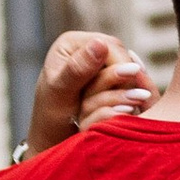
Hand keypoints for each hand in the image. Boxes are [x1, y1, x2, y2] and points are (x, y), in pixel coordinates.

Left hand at [23, 31, 154, 155]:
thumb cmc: (51, 117)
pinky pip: (126, 79)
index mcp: (70, 43)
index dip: (122, 67)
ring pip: (127, 68)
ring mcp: (95, 61)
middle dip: (125, 80)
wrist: (53, 135)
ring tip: (121, 108)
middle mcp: (84, 47)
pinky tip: (122, 106)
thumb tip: (100, 44)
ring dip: (127, 88)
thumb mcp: (62, 92)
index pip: (109, 45)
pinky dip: (127, 93)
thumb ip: (79, 69)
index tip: (125, 93)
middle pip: (121, 55)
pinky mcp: (104, 74)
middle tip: (124, 105)